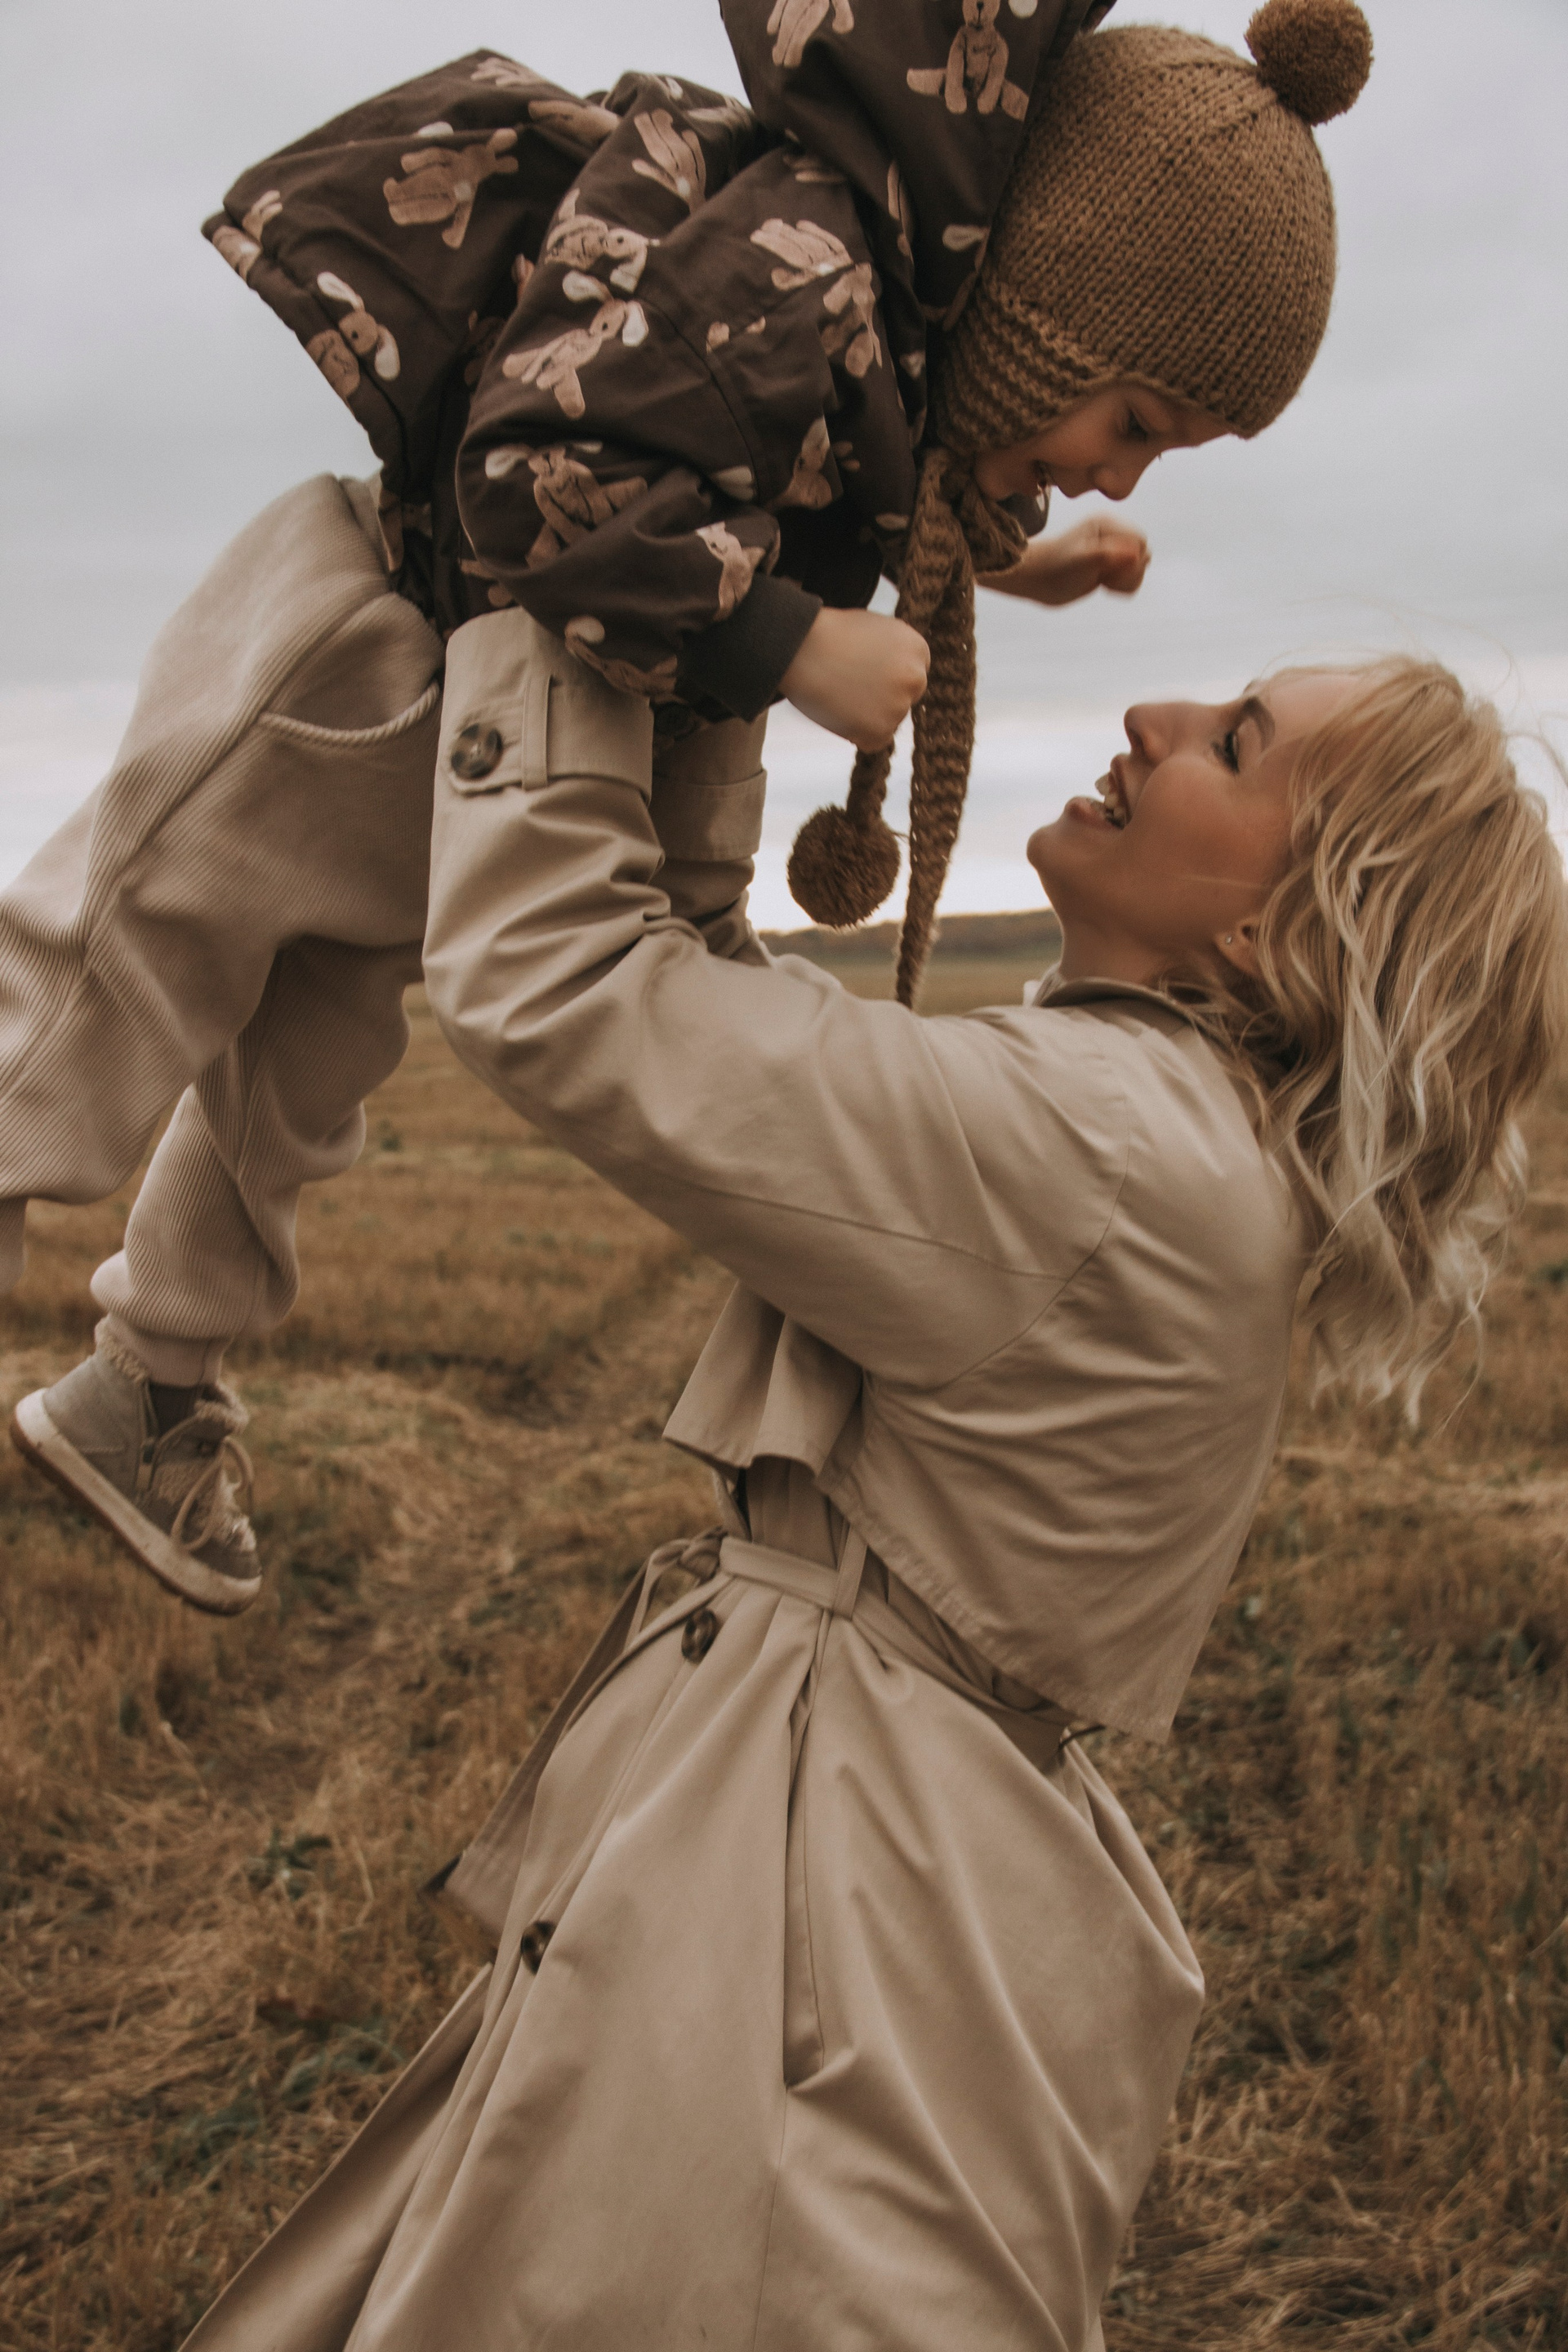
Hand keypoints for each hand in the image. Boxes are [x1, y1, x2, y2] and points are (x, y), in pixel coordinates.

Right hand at [781, 607, 928, 750]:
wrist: (801, 647)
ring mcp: (900, 706)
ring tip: (839, 692)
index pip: (911, 674)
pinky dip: (857, 733)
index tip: (863, 671)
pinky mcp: (881, 730)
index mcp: (917, 648)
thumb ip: (894, 653)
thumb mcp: (875, 630)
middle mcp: (915, 677)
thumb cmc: (829, 634)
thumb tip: (897, 676)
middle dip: (881, 697)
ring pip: (888, 721)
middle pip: (904, 699)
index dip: (884, 674)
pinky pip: (874, 741)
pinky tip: (838, 710)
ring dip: (867, 715)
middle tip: (849, 684)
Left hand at [978, 519, 1150, 606]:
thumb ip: (1108, 555)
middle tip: (1104, 578)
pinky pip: (1132, 577)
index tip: (1107, 570)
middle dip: (1129, 571)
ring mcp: (1112, 550)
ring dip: (1126, 580)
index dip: (1130, 560)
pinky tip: (1104, 585)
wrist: (1035, 579)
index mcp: (1107, 524)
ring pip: (1140, 567)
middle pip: (1144, 553)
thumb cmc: (1054, 568)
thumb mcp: (1080, 562)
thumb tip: (1135, 554)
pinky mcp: (1109, 566)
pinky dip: (1123, 587)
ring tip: (1103, 581)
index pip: (1140, 541)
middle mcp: (1112, 534)